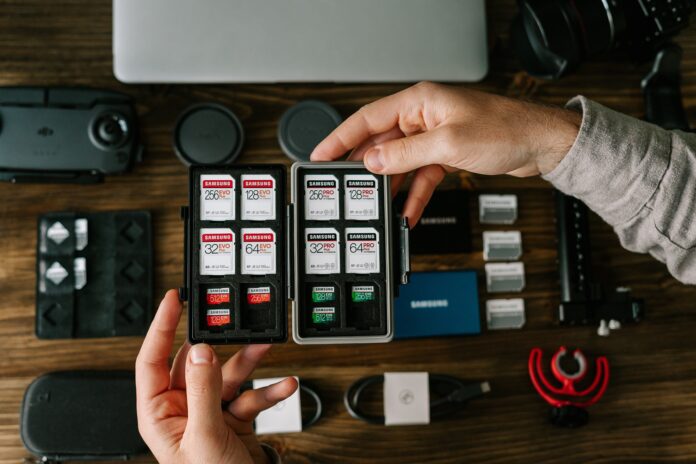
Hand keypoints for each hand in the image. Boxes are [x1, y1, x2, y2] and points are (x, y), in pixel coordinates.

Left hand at [136, 290, 297, 463]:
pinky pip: (250, 395)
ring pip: (227, 375)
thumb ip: (203, 389)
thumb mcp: (205, 435)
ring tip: (266, 348)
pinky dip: (268, 390)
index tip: (174, 300)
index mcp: (159, 413)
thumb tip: (200, 349)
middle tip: (233, 323)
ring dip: (249, 364)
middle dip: (220, 345)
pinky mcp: (233, 419)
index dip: (161, 326)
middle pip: (196, 362)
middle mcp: (182, 410)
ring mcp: (209, 413)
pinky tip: (284, 384)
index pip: (151, 360)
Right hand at [311, 81, 580, 226]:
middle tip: (344, 190)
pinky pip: (420, 175)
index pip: (367, 118)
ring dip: (390, 186)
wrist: (541, 144)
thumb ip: (405, 154)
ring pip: (399, 163)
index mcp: (419, 101)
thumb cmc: (505, 130)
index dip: (339, 138)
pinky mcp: (445, 153)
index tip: (319, 155)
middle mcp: (423, 116)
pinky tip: (408, 212)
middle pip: (380, 143)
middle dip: (363, 168)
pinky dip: (414, 194)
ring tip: (376, 206)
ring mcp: (433, 136)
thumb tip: (372, 162)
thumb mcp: (448, 144)